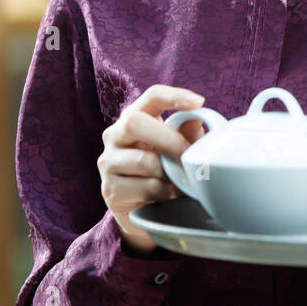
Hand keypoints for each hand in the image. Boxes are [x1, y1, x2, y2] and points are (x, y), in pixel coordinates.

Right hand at [97, 84, 208, 256]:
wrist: (142, 209)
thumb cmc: (162, 172)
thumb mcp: (176, 150)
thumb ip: (187, 134)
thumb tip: (197, 118)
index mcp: (133, 118)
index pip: (151, 96)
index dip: (174, 96)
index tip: (199, 102)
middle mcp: (114, 135)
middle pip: (135, 123)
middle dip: (170, 140)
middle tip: (188, 156)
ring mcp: (108, 162)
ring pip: (144, 161)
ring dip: (169, 174)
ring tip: (177, 181)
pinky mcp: (110, 189)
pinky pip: (146, 187)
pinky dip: (164, 192)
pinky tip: (165, 195)